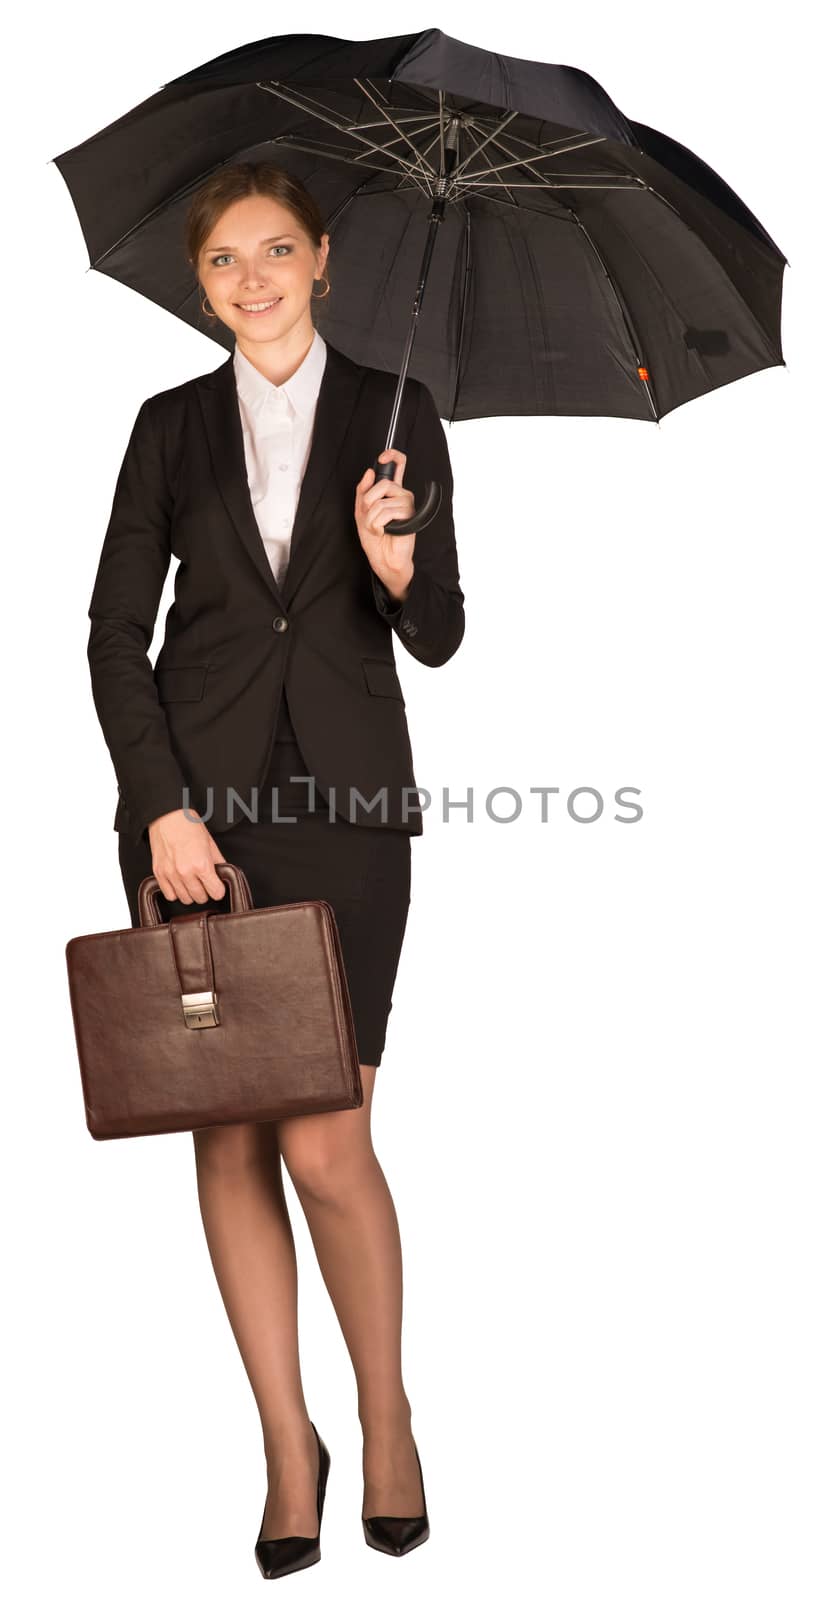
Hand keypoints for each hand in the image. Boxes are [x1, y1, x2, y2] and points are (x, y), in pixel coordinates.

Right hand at [148, 808, 227, 903]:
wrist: (167, 816)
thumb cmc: (188, 825)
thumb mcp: (210, 843)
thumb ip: (218, 862)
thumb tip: (223, 873)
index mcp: (201, 864)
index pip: (216, 892)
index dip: (219, 889)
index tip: (217, 886)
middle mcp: (185, 872)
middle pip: (200, 898)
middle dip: (206, 892)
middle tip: (205, 882)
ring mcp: (170, 874)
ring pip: (185, 899)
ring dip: (191, 893)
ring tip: (192, 882)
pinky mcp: (159, 873)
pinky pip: (169, 895)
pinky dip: (176, 892)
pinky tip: (180, 883)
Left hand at [355, 449, 415, 599]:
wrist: (382, 559)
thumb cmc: (375, 539)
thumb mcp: (360, 512)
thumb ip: (363, 491)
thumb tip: (370, 472)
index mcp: (392, 492)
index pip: (398, 466)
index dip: (393, 456)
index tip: (383, 457)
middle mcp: (402, 495)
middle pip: (383, 483)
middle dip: (368, 502)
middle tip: (369, 516)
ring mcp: (407, 505)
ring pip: (381, 502)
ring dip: (371, 519)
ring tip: (377, 529)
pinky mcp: (410, 516)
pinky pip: (387, 512)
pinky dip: (378, 524)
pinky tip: (384, 532)